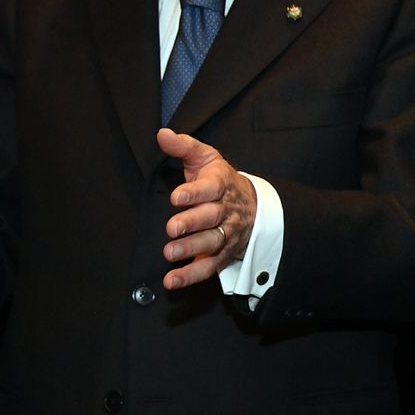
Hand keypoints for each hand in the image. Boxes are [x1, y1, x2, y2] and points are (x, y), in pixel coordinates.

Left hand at [157, 128, 256, 290]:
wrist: (251, 206)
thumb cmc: (220, 180)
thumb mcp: (205, 158)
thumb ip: (183, 146)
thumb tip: (162, 134)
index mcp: (221, 184)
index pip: (210, 188)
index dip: (194, 192)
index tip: (177, 197)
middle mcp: (225, 210)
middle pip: (212, 217)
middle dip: (192, 223)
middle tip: (172, 228)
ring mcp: (226, 234)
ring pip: (212, 242)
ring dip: (191, 249)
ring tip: (170, 253)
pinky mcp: (222, 254)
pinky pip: (209, 267)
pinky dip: (191, 275)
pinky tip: (172, 280)